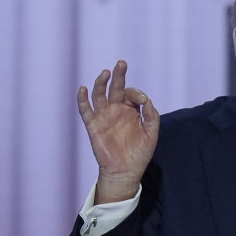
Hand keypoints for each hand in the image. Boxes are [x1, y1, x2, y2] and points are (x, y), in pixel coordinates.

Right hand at [78, 60, 159, 203]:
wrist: (126, 171)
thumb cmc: (140, 153)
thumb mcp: (152, 134)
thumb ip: (152, 117)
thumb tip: (147, 101)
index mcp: (132, 111)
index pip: (132, 94)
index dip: (137, 94)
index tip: (143, 101)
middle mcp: (117, 110)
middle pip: (115, 88)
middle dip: (118, 75)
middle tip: (122, 63)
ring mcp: (104, 117)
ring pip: (100, 95)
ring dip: (101, 83)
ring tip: (105, 73)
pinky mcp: (93, 126)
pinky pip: (86, 110)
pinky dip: (83, 99)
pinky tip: (83, 88)